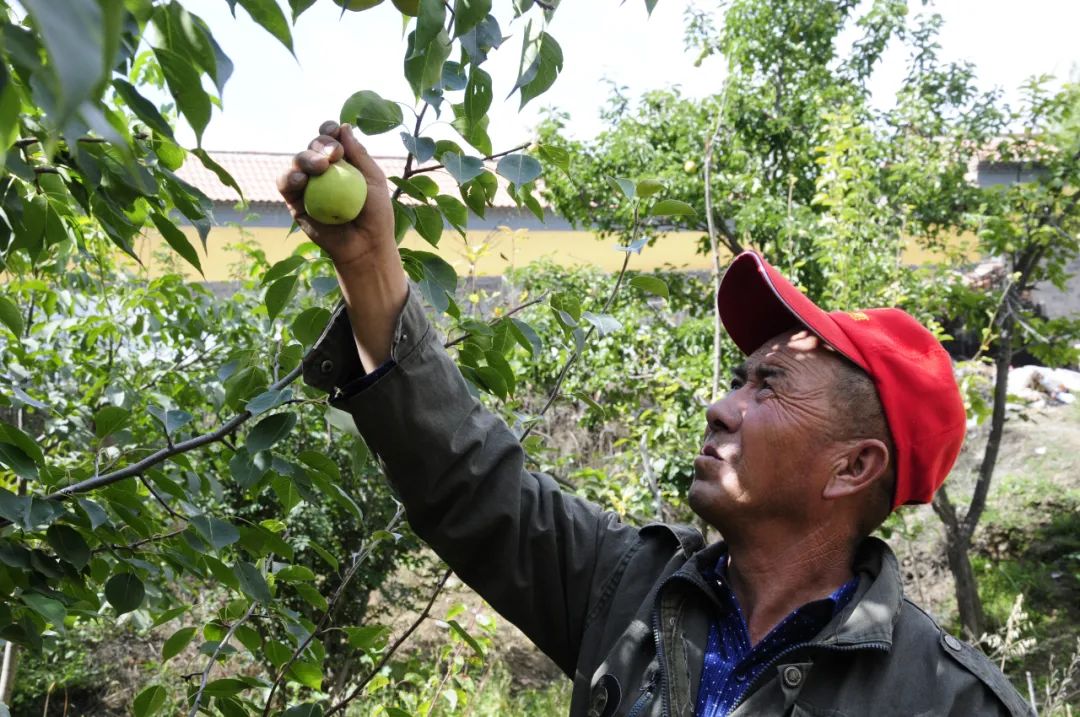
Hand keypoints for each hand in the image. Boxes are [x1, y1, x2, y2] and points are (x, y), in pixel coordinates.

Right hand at [277, 121, 395, 268]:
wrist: (366, 246)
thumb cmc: (376, 214)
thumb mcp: (374, 180)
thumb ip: (359, 155)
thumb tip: (345, 127)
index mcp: (341, 161)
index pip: (330, 138)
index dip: (329, 130)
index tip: (334, 131)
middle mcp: (322, 170)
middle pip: (313, 146)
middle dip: (320, 144)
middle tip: (334, 155)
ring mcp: (307, 185)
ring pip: (298, 161)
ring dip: (306, 158)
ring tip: (319, 167)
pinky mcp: (295, 201)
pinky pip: (285, 184)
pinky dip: (290, 177)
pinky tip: (300, 180)